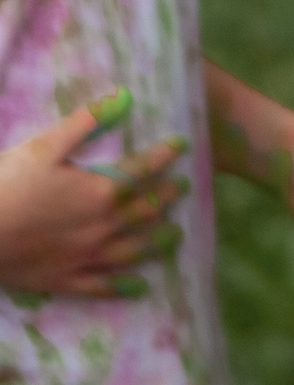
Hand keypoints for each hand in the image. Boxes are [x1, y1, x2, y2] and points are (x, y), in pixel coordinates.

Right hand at [0, 95, 188, 297]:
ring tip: (175, 235)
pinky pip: (103, 286)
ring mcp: (88, 256)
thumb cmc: (5, 186)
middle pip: (146, 210)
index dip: (164, 155)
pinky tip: (140, 286)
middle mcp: (104, 226)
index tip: (182, 145)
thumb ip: (84, 123)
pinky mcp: (67, 280)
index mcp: (101, 191)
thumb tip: (125, 98)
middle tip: (184, 189)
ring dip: (158, 241)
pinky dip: (124, 286)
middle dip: (167, 197)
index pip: (143, 170)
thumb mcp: (43, 148)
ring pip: (134, 249)